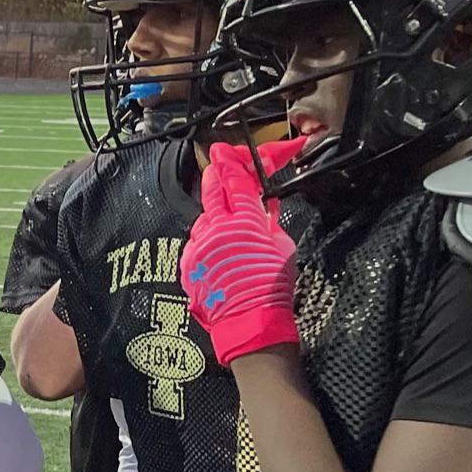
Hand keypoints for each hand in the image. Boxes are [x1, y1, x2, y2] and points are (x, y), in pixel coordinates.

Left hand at [179, 138, 307, 364]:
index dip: (230, 161)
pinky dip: (208, 240)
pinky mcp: (188, 263)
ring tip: (229, 227)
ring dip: (215, 216)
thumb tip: (266, 205)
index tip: (224, 149)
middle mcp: (217, 229)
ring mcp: (199, 246)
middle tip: (218, 165)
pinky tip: (219, 250)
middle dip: (215, 174)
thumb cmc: (271, 288)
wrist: (249, 322)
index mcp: (244, 221)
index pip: (235, 181)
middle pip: (212, 190)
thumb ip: (271, 221)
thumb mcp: (284, 248)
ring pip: (204, 218)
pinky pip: (197, 242)